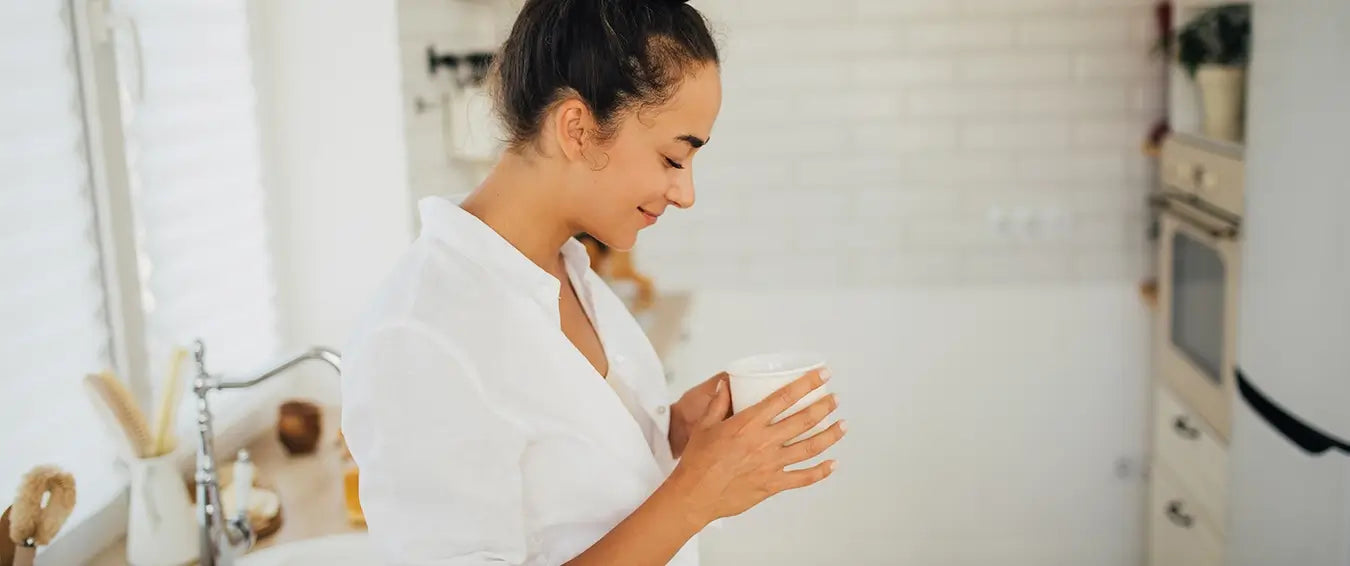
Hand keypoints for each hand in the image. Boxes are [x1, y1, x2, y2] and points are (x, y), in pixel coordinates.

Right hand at [665, 369, 844, 525]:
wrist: (694, 495)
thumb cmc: (697, 461)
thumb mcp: (704, 426)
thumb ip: (717, 403)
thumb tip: (726, 384)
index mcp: (748, 424)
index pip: (784, 398)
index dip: (807, 384)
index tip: (822, 374)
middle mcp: (764, 442)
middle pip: (803, 420)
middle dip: (824, 407)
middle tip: (835, 399)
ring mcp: (771, 464)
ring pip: (810, 448)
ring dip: (830, 435)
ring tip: (843, 425)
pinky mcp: (772, 484)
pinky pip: (803, 478)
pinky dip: (821, 472)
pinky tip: (833, 464)